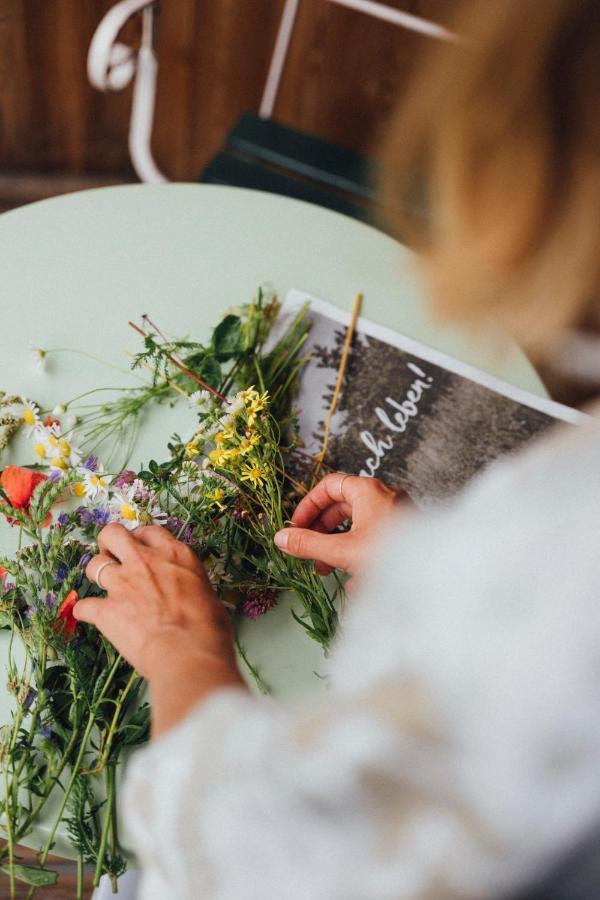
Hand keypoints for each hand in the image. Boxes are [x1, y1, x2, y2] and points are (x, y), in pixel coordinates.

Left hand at [74, 523, 245, 736]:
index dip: (140, 538)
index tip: (139, 548)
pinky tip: (91, 618)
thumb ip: (190, 586)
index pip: (148, 531)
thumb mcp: (207, 595)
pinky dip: (86, 612)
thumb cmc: (208, 629)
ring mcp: (122, 583)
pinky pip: (83, 606)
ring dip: (96, 574)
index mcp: (174, 555)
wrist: (188, 653)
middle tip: (112, 555)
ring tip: (102, 586)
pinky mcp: (106, 609)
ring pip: (94, 564)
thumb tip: (191, 597)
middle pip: (113, 533)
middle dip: (108, 542)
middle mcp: (145, 562)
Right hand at [274, 472, 408, 576]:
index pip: (329, 486)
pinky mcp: (405, 535)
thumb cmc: (391, 557)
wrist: (437, 577)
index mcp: (369, 491)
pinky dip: (359, 554)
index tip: (296, 528)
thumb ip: (309, 544)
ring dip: (337, 546)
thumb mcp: (342, 551)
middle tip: (306, 551)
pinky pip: (375, 539)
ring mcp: (396, 516)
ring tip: (325, 571)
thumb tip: (281, 538)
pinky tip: (355, 583)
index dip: (308, 505)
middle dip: (321, 531)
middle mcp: (384, 497)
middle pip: (342, 506)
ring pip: (358, 525)